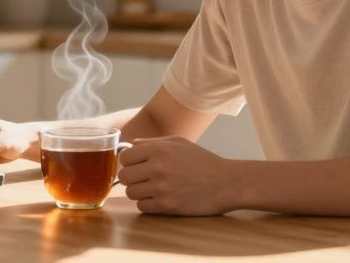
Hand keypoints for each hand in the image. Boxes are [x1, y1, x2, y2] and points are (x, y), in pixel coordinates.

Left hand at [118, 136, 238, 215]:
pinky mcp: (167, 206)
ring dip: (139, 191)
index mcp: (159, 149)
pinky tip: (160, 198)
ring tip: (153, 189)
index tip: (136, 164)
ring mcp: (162, 188)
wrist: (226, 183)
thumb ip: (152, 142)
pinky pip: (142, 206)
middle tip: (143, 178)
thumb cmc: (203, 161)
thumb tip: (130, 145)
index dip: (128, 161)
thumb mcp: (179, 143)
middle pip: (123, 176)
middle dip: (131, 177)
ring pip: (130, 193)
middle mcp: (158, 167)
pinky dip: (148, 204)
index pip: (124, 156)